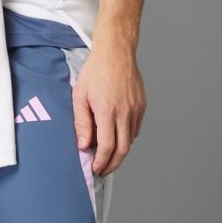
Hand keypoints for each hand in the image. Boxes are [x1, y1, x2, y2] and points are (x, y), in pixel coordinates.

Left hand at [72, 43, 144, 175]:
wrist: (116, 52)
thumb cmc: (96, 71)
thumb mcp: (79, 96)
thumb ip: (81, 123)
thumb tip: (84, 144)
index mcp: (107, 111)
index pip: (107, 147)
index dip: (102, 162)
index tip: (96, 168)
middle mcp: (125, 113)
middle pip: (122, 149)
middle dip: (113, 164)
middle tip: (103, 170)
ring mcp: (136, 110)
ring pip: (130, 140)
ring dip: (119, 151)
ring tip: (107, 154)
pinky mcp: (141, 106)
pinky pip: (135, 129)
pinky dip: (126, 137)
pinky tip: (116, 136)